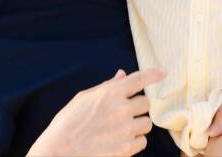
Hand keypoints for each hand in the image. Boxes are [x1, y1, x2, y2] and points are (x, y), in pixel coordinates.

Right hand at [28, 68, 164, 156]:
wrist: (58, 153)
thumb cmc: (67, 124)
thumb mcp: (83, 98)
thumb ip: (106, 86)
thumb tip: (122, 75)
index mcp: (110, 94)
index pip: (139, 79)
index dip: (154, 74)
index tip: (163, 72)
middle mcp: (121, 110)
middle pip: (146, 103)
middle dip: (138, 107)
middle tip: (124, 112)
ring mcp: (125, 130)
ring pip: (147, 123)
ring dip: (138, 125)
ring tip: (121, 129)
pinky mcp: (126, 149)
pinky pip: (143, 142)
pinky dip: (135, 141)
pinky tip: (120, 141)